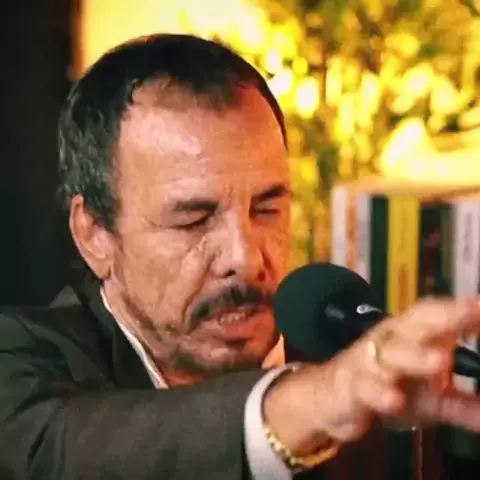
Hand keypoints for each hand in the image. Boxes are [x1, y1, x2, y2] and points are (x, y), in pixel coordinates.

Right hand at [264, 298, 479, 455]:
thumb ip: (461, 405)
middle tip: (471, 312)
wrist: (329, 397)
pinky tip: (394, 400)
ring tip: (443, 362)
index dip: (459, 310)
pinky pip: (365, 386)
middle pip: (416, 325)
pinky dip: (379, 392)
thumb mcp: (427, 401)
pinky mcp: (350, 385)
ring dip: (416, 356)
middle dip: (444, 318)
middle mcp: (389, 341)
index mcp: (410, 337)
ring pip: (391, 353)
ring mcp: (368, 361)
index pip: (434, 316)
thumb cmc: (383, 387)